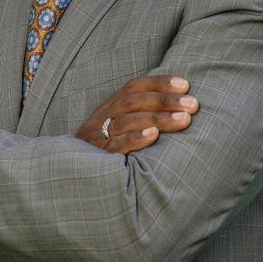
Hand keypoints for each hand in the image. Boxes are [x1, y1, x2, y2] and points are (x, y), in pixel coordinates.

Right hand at [75, 75, 197, 154]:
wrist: (69, 179)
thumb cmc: (104, 154)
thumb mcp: (117, 131)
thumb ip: (138, 118)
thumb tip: (178, 109)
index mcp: (108, 108)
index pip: (133, 88)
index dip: (158, 83)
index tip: (185, 85)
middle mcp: (101, 119)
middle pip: (133, 102)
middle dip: (165, 101)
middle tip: (193, 104)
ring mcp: (96, 138)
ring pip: (126, 121)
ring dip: (158, 118)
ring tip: (184, 119)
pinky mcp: (96, 159)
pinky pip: (115, 146)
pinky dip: (135, 139)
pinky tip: (154, 136)